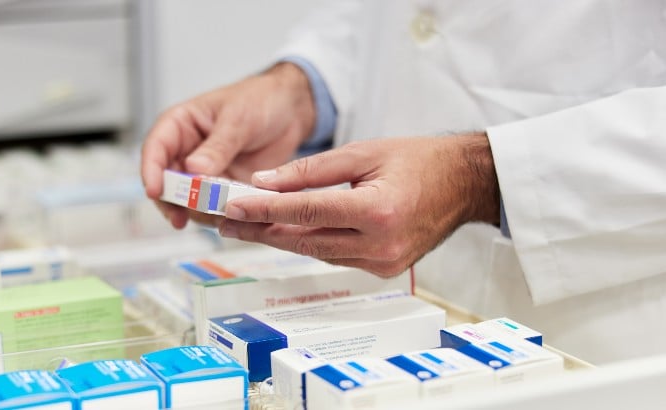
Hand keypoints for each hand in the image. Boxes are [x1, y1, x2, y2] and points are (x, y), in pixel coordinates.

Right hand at [141, 62, 315, 228]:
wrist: (290, 111)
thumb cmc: (259, 100)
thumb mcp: (238, 119)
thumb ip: (217, 146)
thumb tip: (194, 169)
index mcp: (180, 125)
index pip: (155, 149)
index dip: (151, 172)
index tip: (156, 191)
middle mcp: (186, 151)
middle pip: (166, 183)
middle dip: (172, 202)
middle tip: (181, 217)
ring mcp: (203, 173)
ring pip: (188, 201)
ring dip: (199, 212)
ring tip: (220, 214)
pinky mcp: (222, 188)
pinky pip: (214, 208)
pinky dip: (221, 216)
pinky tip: (234, 218)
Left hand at [217, 133, 499, 276]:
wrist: (465, 185)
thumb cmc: (420, 160)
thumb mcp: (364, 152)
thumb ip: (311, 170)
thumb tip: (264, 182)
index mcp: (378, 211)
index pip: (307, 211)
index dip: (265, 209)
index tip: (233, 206)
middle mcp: (380, 245)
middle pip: (305, 239)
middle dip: (261, 229)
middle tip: (226, 221)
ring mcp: (383, 263)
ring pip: (316, 251)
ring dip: (280, 237)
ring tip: (246, 225)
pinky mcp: (383, 270)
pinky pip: (334, 256)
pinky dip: (308, 242)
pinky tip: (284, 231)